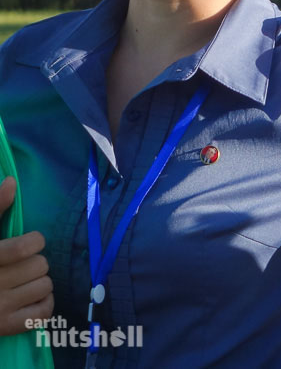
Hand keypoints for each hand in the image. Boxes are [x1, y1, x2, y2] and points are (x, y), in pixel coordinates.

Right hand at [0, 176, 52, 334]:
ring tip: (23, 282)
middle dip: (35, 262)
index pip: (25, 248)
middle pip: (41, 265)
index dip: (35, 242)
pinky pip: (45, 312)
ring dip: (40, 283)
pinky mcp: (6, 327)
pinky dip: (43, 303)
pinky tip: (30, 298)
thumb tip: (11, 181)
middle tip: (21, 265)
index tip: (29, 242)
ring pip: (46, 286)